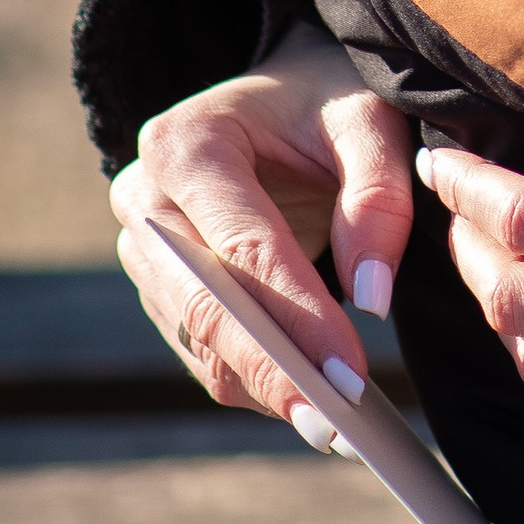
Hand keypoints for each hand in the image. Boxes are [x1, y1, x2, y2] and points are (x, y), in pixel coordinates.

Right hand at [109, 24, 415, 435]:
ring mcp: (144, 248)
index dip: (297, 315)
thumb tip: (370, 299)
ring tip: (334, 428)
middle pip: (205, 306)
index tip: (350, 371)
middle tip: (336, 425)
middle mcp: (145, 198)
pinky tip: (310, 405)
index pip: (245, 248)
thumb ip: (378, 195)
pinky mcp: (161, 287)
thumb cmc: (329, 101)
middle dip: (272, 370)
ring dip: (263, 388)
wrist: (285, 96)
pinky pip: (202, 349)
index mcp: (187, 143)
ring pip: (198, 341)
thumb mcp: (370, 118)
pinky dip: (255, 382)